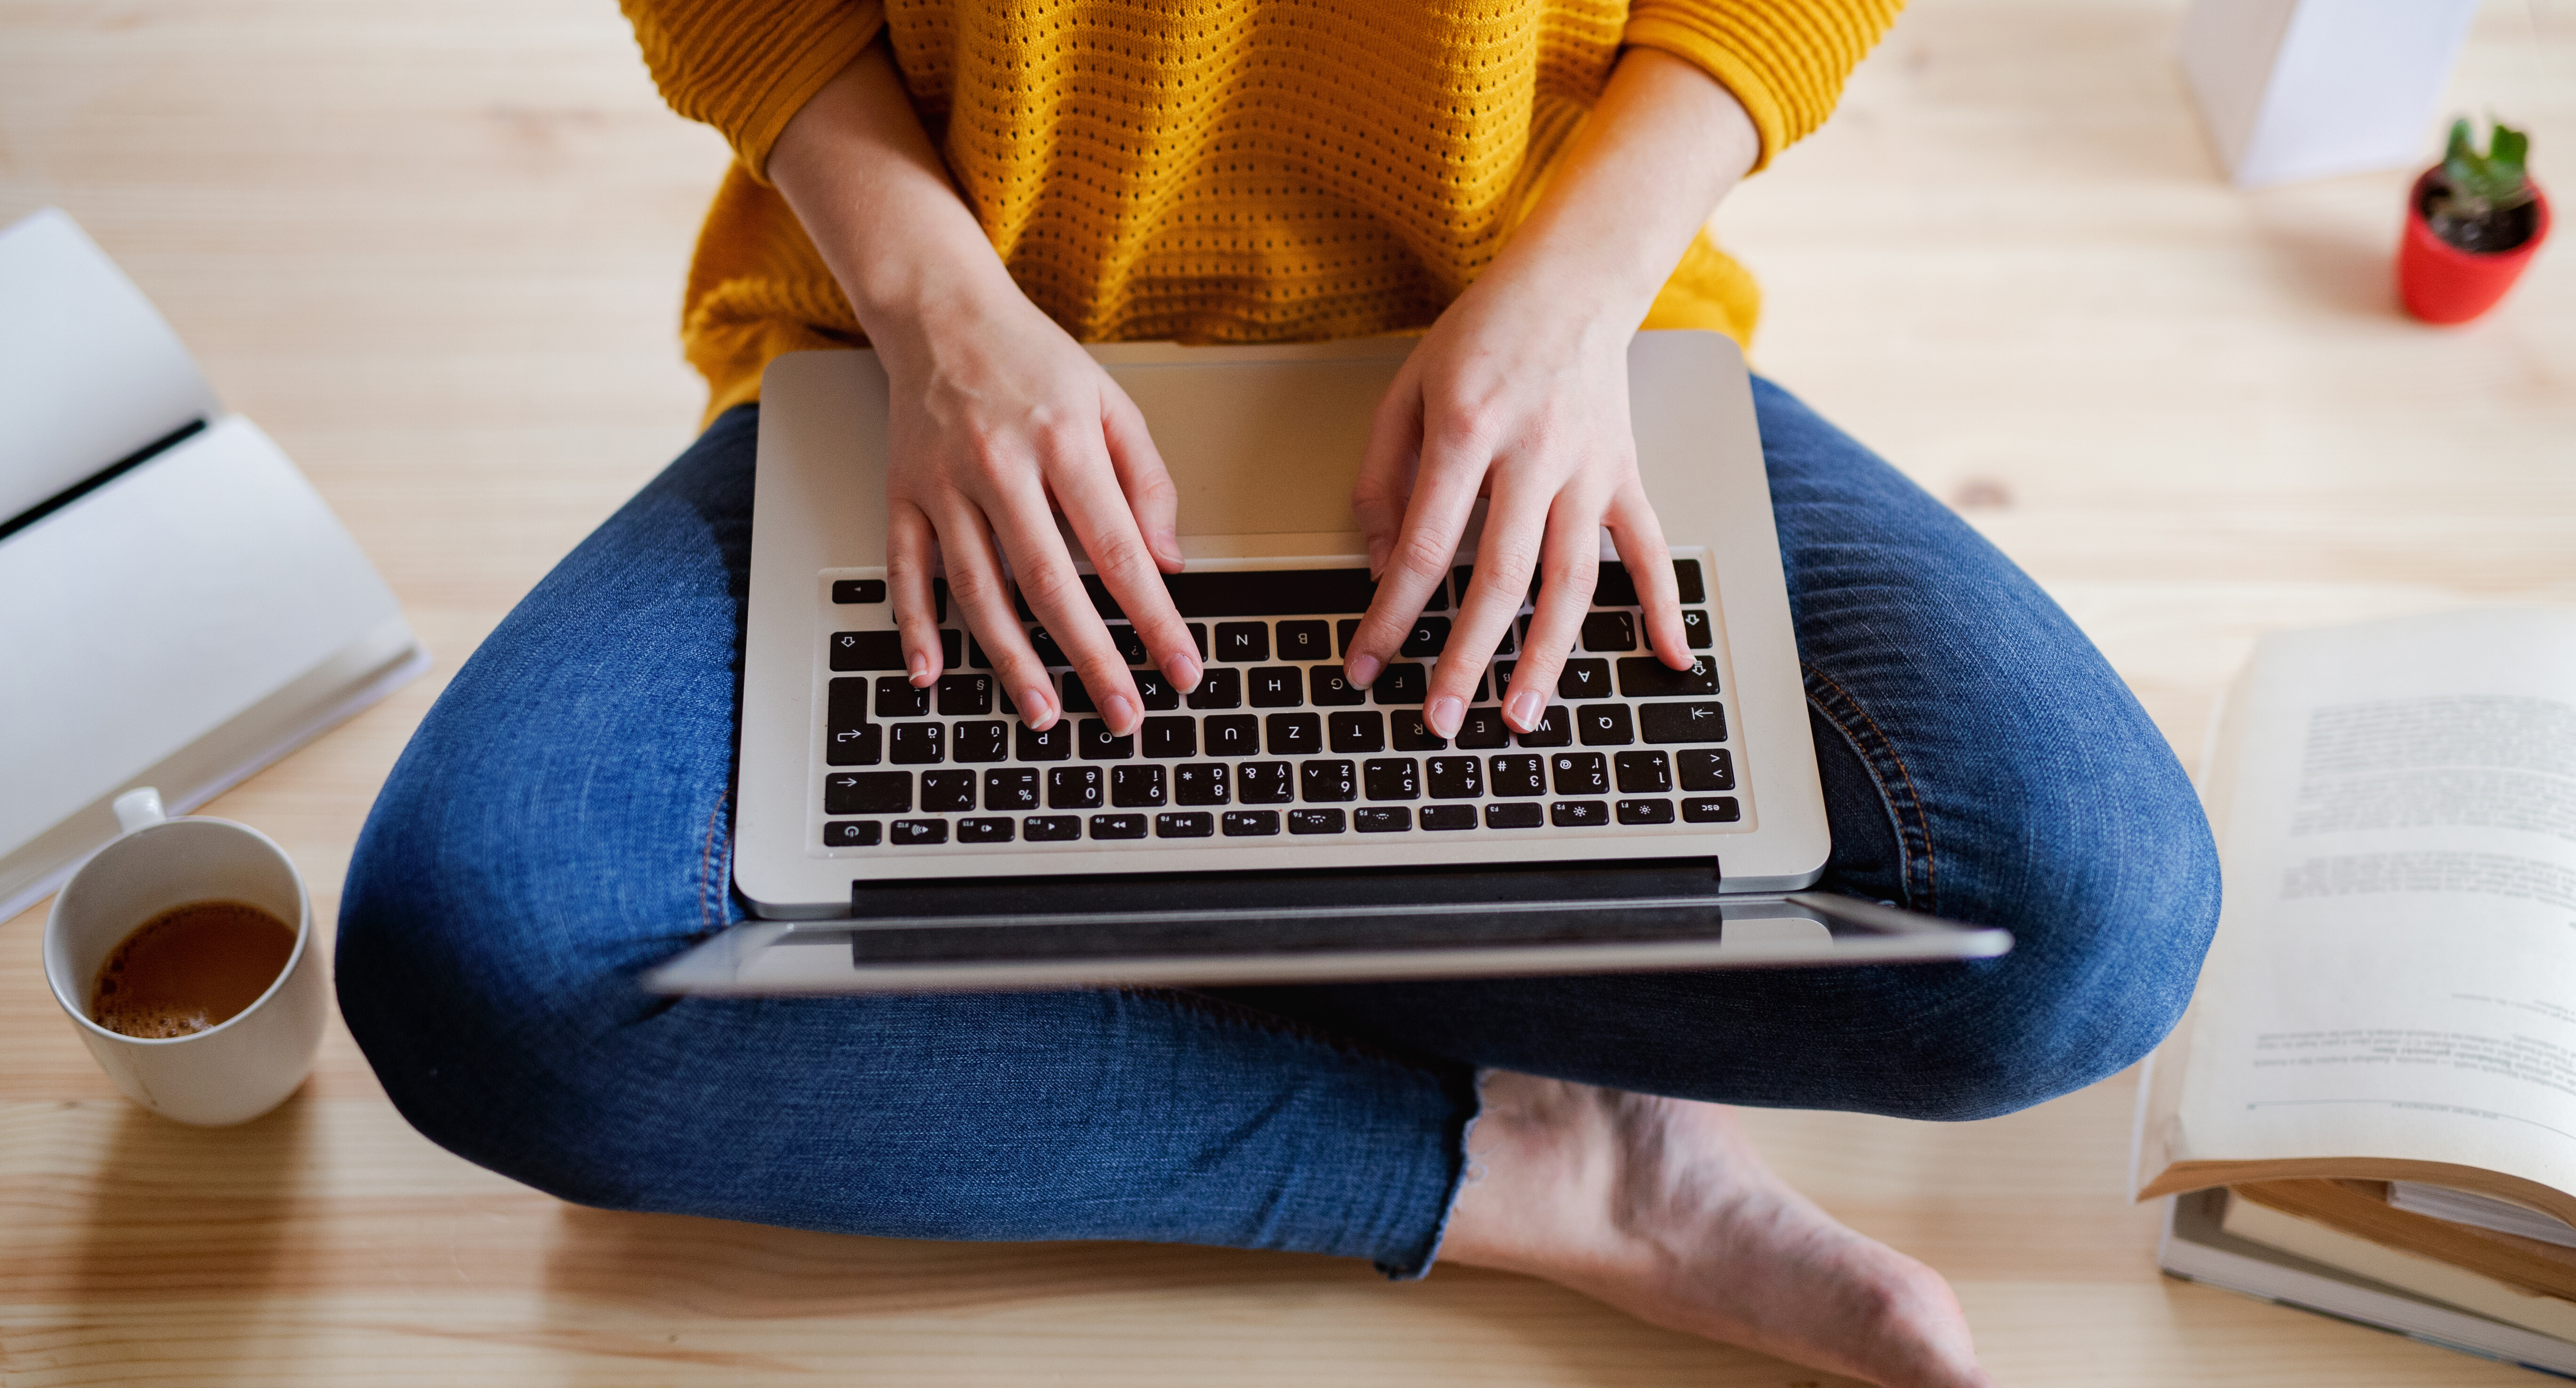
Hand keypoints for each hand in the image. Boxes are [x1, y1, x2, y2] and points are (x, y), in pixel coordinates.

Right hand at [768, 41, 1196, 736]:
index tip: (1180, 668)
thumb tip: (1169, 562)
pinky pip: (906, 571)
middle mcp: (1000, 467)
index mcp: (1063, 443)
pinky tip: (930, 672)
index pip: (1119, 551)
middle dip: (1091, 657)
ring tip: (1044, 712)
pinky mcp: (903, 495)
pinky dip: (914, 626)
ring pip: (979, 589)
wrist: (940, 313)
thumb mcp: (1112, 403)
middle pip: (1050, 582)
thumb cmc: (1033, 362)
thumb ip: (1148, 482)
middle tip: (1122, 713)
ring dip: (1011, 659)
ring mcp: (945, 485)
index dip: (1153, 617)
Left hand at [1344, 278, 1692, 738]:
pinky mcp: (1626, 474)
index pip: (1423, 545)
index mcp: (1466, 428)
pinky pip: (1650, 550)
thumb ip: (1383, 477)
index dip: (1391, 614)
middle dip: (1466, 659)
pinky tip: (1668, 660)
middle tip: (1441, 719)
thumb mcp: (1405, 388)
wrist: (1572, 280)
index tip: (1366, 663)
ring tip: (1522, 715)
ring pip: (1572, 580)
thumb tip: (1382, 566)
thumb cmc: (1483, 333)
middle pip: (1500, 578)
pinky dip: (1664, 607)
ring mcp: (1588, 469)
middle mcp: (1533, 455)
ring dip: (1547, 656)